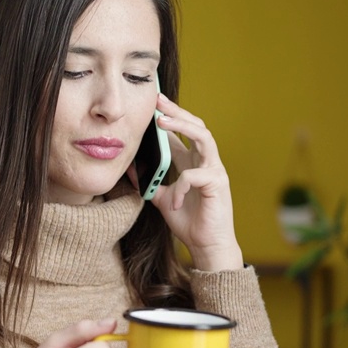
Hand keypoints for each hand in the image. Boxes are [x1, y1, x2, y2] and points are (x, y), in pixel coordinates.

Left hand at [147, 93, 243, 271]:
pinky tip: (174, 201)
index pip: (182, 133)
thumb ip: (150, 182)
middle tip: (157, 101)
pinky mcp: (218, 184)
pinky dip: (181, 186)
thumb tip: (129, 168)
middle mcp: (206, 162)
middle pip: (196, 126)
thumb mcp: (162, 199)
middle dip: (176, 112)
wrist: (207, 246)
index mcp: (193, 163)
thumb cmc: (189, 222)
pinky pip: (195, 175)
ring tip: (162, 122)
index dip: (168, 118)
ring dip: (182, 127)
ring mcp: (215, 171)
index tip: (151, 105)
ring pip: (203, 137)